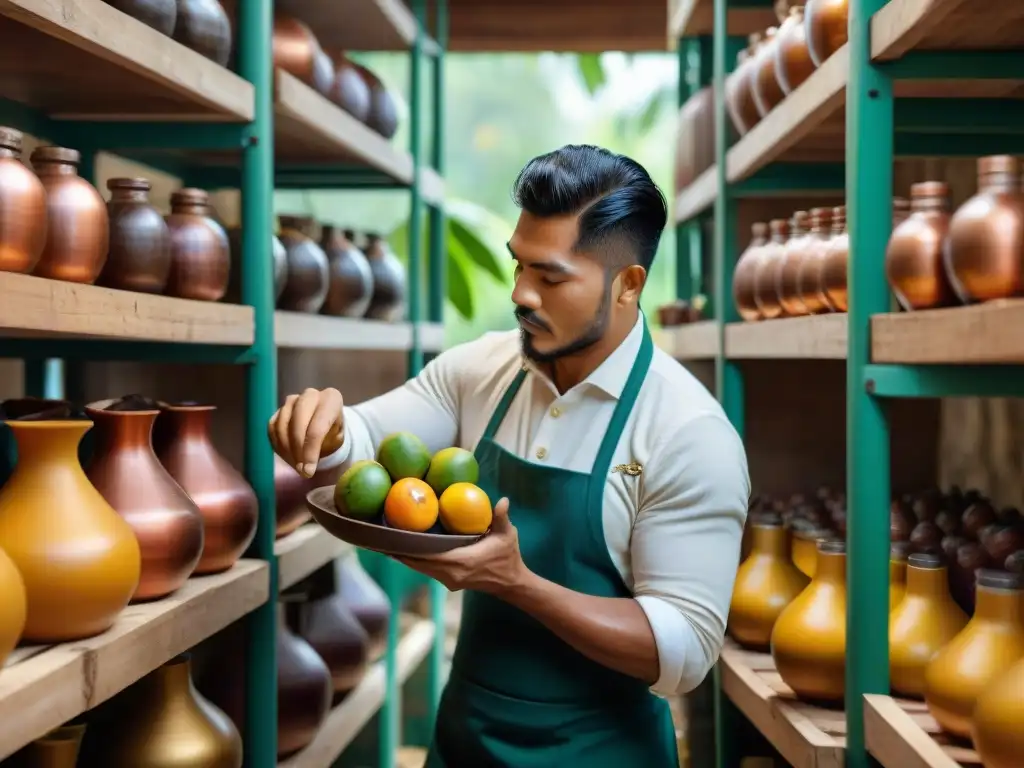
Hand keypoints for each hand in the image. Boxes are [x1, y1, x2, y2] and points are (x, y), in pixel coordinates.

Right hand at [268, 388, 344, 477]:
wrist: (325, 423)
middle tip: (300, 470)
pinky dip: (277, 445)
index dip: (311, 451)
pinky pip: (272, 428)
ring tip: (295, 465)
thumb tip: (307, 467)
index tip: (308, 471)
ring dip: (286, 450)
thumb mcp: (337, 439)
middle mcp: (311, 395)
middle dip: (297, 450)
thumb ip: (325, 447)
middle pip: (297, 422)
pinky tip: (287, 456)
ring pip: (282, 425)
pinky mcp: (279, 409)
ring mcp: (292, 400)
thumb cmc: (333, 432)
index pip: (318, 426)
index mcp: (331, 399)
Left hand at [396, 499, 527, 595]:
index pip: (428, 556)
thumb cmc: (508, 557)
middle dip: (400, 552)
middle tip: (382, 538)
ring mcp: (449, 580)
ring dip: (406, 557)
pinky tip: (405, 551)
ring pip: (421, 568)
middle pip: (418, 563)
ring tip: (388, 544)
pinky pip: (427, 570)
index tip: (393, 539)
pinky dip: (415, 561)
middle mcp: (451, 574)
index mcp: (461, 561)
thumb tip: (503, 500)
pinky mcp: (449, 582)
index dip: (409, 549)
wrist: (511, 583)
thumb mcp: (507, 535)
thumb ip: (501, 517)